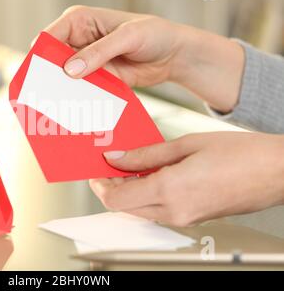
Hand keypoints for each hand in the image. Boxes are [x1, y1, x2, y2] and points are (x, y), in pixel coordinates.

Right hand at [44, 5, 244, 112]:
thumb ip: (98, 52)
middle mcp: (77, 40)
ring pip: (63, 77)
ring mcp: (84, 61)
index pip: (49, 37)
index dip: (39, 56)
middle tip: (40, 97)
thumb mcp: (128, 37)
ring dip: (59, 91)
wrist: (172, 54)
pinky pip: (79, 89)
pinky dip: (76, 99)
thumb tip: (69, 69)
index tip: (35, 78)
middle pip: (51, 59)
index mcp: (79, 20)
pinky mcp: (94, 78)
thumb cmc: (154, 34)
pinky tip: (73, 111)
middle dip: (46, 77)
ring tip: (54, 109)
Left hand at [89, 132, 283, 226]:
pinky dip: (148, 193)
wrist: (278, 171)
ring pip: (141, 209)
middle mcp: (175, 211)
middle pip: (126, 207)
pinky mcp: (193, 218)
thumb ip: (146, 155)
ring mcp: (185, 218)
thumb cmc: (241, 154)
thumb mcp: (186, 145)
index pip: (117, 200)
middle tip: (112, 164)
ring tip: (132, 164)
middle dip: (113, 187)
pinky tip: (153, 172)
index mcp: (171, 191)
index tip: (97, 171)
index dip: (100, 186)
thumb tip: (117, 158)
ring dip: (130, 190)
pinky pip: (159, 209)